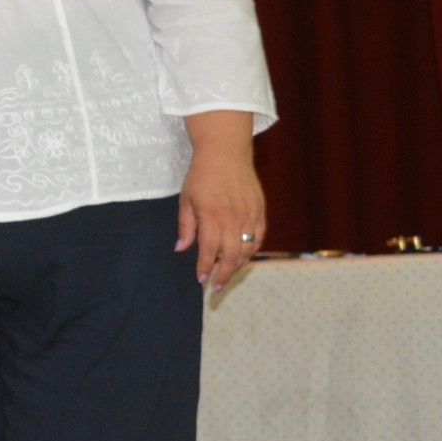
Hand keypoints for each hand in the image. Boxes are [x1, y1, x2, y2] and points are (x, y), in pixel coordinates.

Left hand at [176, 147, 265, 290]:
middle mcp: (233, 219)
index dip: (204, 268)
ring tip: (227, 274)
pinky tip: (243, 258)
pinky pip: (259, 239)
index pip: (209, 251)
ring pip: (246, 251)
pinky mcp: (260, 212)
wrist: (226, 153)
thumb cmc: (201, 176)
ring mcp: (249, 216)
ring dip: (237, 266)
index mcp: (212, 216)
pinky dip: (251, 252)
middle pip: (231, 256)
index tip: (200, 280)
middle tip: (217, 287)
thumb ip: (186, 226)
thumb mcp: (186, 199)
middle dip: (223, 275)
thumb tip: (181, 249)